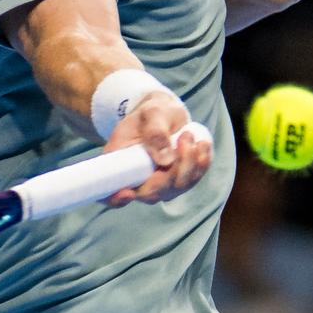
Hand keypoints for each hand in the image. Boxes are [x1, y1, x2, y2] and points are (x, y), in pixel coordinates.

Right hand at [101, 90, 211, 206]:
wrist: (165, 114)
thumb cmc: (152, 113)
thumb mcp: (151, 113)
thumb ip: (155, 132)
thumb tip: (165, 161)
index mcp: (118, 166)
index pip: (110, 193)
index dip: (116, 199)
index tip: (127, 192)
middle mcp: (137, 182)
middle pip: (153, 193)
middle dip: (173, 169)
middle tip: (184, 137)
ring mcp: (159, 184)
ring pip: (177, 187)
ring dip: (190, 162)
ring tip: (189, 134)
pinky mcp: (178, 180)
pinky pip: (192, 180)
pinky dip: (201, 163)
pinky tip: (202, 144)